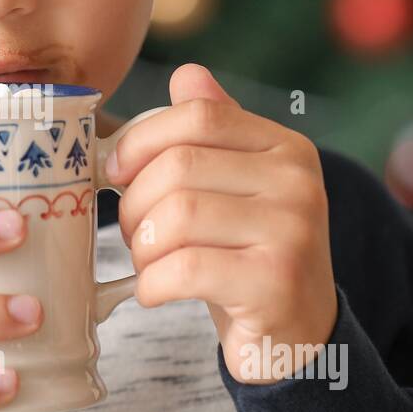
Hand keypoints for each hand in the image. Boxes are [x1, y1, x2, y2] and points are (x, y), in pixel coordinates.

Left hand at [105, 63, 337, 384]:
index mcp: (285, 148)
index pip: (197, 116)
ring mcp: (292, 231)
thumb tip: (186, 73)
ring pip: (176, 218)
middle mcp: (297, 181)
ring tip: (147, 264)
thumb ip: (215, 132)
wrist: (294, 338)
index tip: (115, 171)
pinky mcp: (275, 282)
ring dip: (141, 249)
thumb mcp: (236, 189)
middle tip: (131, 233)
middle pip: (179, 168)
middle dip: (134, 204)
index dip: (141, 140)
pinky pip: (185, 268)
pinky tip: (156, 291)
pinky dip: (152, 284)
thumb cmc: (246, 256)